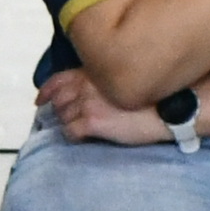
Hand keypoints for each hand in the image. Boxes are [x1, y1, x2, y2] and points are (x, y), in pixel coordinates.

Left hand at [38, 68, 175, 145]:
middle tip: (66, 119)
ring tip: (79, 128)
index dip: (46, 90)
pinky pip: (70, 132)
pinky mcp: (92, 122)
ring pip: (63, 116)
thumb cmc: (154, 96)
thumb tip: (89, 92)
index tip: (40, 99)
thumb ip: (104, 81)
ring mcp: (88, 103)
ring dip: (67, 123)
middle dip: (59, 110)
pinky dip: (72, 136)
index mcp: (95, 73)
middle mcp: (88, 85)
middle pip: (59, 100)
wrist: (169, 110)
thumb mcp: (125, 79)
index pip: (59, 79)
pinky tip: (83, 138)